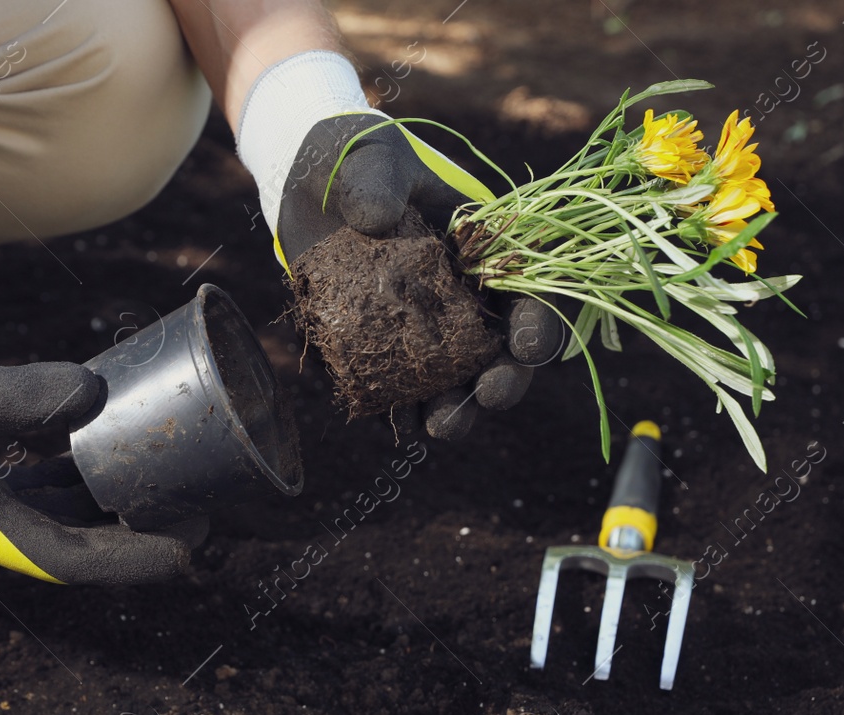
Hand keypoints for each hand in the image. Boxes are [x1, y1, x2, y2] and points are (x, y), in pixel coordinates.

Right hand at [0, 328, 203, 583]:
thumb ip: (26, 397)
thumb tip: (99, 392)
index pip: (80, 560)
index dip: (140, 556)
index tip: (192, 544)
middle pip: (77, 544)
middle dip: (135, 531)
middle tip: (194, 508)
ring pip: (56, 518)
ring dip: (104, 505)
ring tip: (157, 478)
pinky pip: (31, 493)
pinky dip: (68, 479)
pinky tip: (92, 448)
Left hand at [276, 112, 568, 439]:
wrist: (306, 184)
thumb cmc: (356, 161)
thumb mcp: (369, 158)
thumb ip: (376, 181)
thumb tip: (373, 219)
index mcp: (486, 246)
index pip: (530, 289)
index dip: (537, 320)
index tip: (526, 344)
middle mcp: (466, 294)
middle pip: (501, 349)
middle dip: (504, 379)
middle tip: (491, 396)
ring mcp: (426, 325)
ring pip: (455, 379)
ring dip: (455, 408)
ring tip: (439, 427)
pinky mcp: (384, 344)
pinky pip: (401, 386)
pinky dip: (402, 407)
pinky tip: (397, 423)